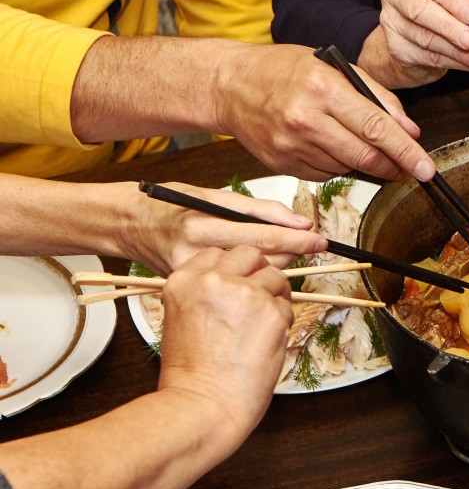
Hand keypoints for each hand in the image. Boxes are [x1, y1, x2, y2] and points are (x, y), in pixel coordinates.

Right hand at [116, 182, 325, 273]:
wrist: (129, 226)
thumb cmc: (171, 206)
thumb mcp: (213, 196)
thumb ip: (259, 210)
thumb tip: (299, 221)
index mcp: (202, 224)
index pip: (264, 236)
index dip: (298, 239)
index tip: (319, 239)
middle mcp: (196, 253)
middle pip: (262, 260)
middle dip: (293, 252)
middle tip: (311, 244)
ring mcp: (193, 277)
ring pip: (251, 276)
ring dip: (276, 266)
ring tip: (283, 254)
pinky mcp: (191, 291)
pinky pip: (235, 287)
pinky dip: (252, 279)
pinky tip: (255, 272)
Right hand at [158, 247, 292, 443]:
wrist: (203, 405)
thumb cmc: (191, 373)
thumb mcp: (180, 318)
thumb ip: (204, 293)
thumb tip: (234, 281)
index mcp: (185, 279)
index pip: (219, 253)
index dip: (233, 267)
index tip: (238, 282)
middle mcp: (215, 279)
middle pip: (250, 254)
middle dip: (258, 272)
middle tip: (257, 298)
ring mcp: (247, 294)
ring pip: (275, 277)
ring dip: (274, 296)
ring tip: (260, 325)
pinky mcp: (274, 312)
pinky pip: (287, 306)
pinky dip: (282, 321)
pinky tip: (264, 342)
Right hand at [215, 43, 434, 181]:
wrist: (230, 84)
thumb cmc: (283, 69)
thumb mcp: (333, 66)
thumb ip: (377, 96)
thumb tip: (409, 130)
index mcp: (323, 88)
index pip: (376, 127)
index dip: (406, 151)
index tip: (426, 168)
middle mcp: (305, 119)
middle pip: (365, 155)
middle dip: (394, 165)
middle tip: (410, 168)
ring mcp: (291, 145)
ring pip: (348, 167)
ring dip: (363, 161)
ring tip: (354, 139)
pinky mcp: (283, 164)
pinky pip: (326, 173)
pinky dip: (337, 164)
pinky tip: (328, 144)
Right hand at [360, 0, 468, 88]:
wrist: (413, 36)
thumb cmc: (439, 8)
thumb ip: (468, 1)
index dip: (455, 0)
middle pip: (420, 10)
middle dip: (450, 27)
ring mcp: (391, 21)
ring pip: (425, 38)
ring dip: (455, 50)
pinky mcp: (395, 47)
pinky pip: (426, 56)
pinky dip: (451, 61)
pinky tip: (468, 64)